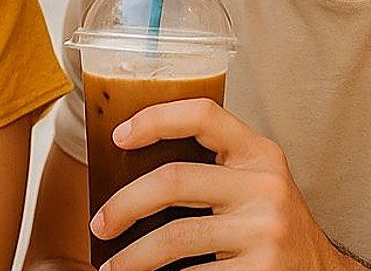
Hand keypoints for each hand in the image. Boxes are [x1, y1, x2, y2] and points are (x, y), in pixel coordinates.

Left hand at [89, 99, 354, 270]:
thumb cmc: (270, 226)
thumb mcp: (254, 184)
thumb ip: (213, 167)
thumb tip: (129, 169)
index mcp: (259, 153)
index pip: (203, 114)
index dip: (155, 117)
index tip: (118, 136)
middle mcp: (265, 186)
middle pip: (173, 180)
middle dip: (124, 204)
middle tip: (100, 224)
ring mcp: (265, 230)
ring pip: (174, 237)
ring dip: (132, 257)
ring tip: (112, 268)